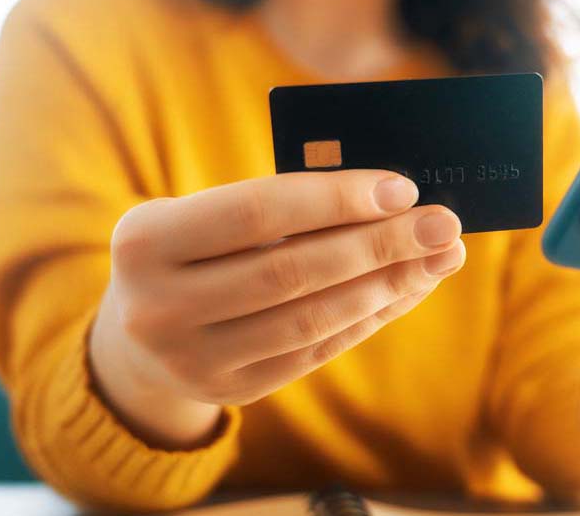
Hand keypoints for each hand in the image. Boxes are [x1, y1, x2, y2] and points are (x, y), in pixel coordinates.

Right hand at [89, 170, 464, 447]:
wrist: (136, 338)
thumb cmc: (191, 250)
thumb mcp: (203, 216)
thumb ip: (279, 204)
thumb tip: (389, 196)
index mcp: (145, 241)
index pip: (257, 212)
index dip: (335, 199)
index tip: (402, 187)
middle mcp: (159, 307)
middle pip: (293, 271)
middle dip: (380, 244)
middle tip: (444, 224)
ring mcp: (194, 360)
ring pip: (312, 320)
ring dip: (389, 285)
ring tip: (440, 258)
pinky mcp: (233, 391)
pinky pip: (317, 350)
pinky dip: (371, 315)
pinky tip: (409, 288)